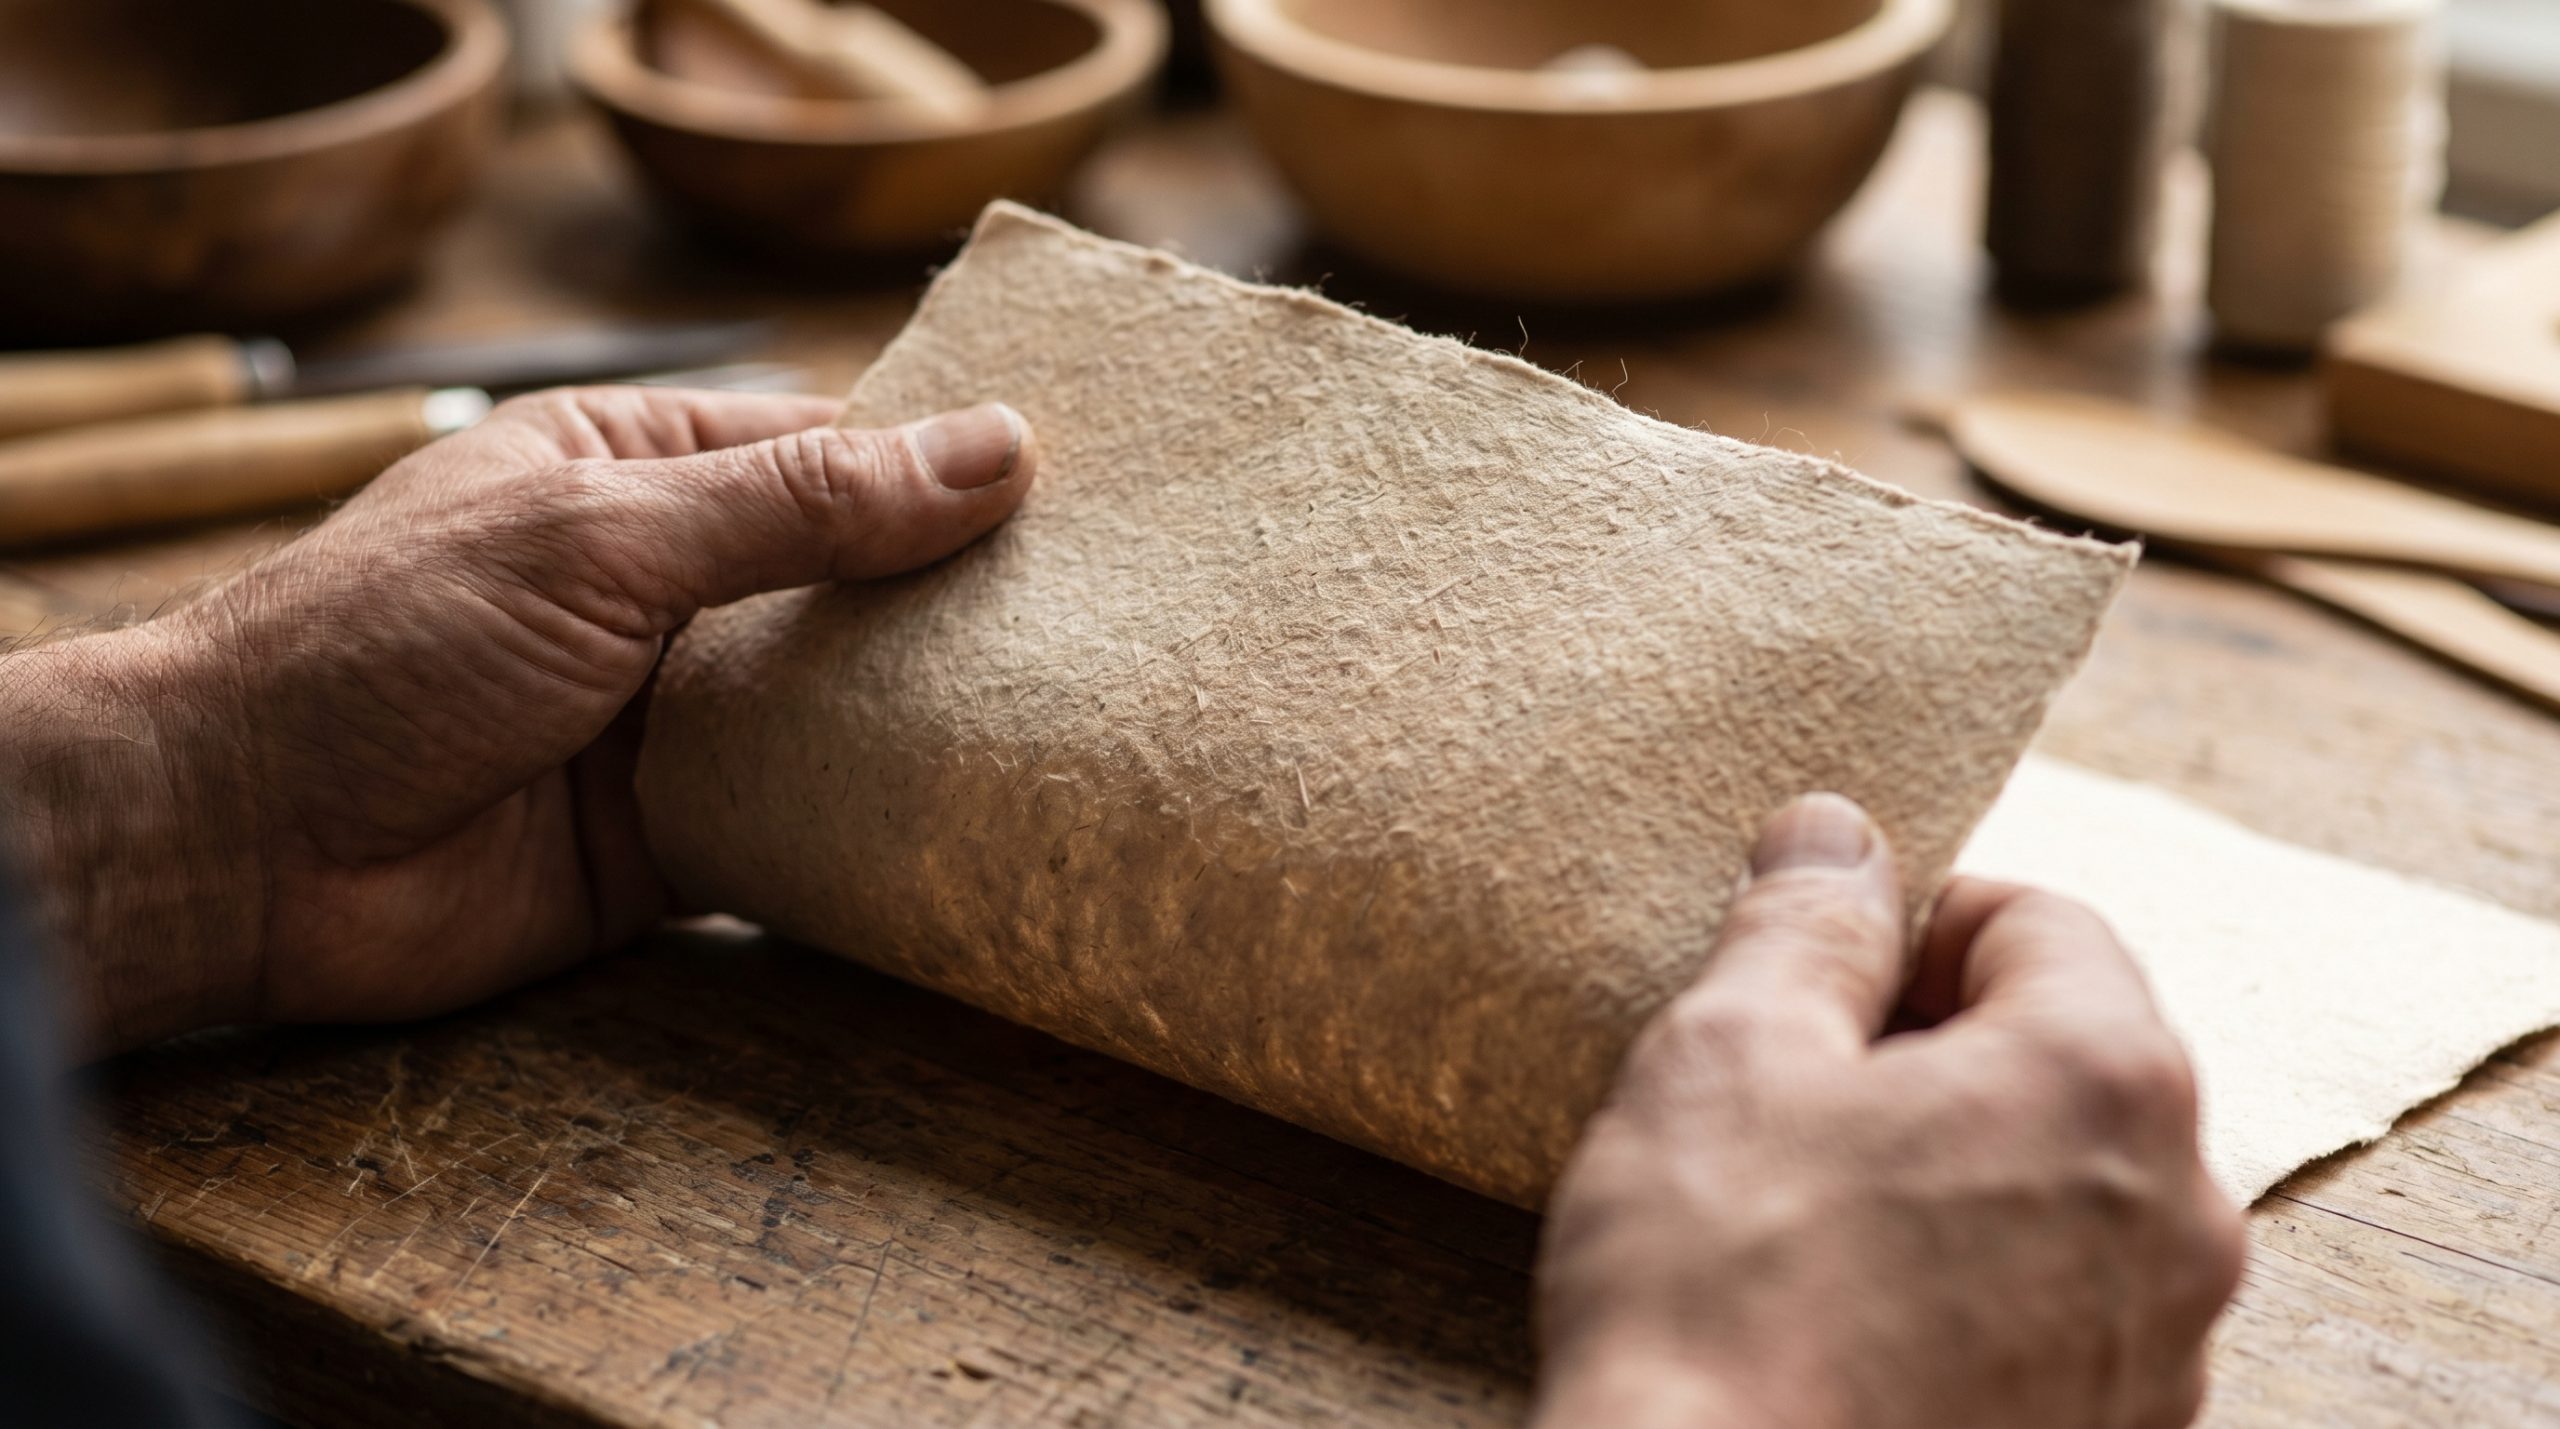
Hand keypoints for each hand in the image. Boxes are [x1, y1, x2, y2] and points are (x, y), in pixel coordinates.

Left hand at [0, 386, 1035, 1054]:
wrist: (247, 848)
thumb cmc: (392, 647)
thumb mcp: (604, 538)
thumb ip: (799, 504)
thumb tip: (994, 448)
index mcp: (635, 473)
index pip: (826, 446)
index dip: (946, 464)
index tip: (1081, 488)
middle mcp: (666, 588)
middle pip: (851, 579)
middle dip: (960, 595)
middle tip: (1112, 609)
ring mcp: (672, 716)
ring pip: (840, 703)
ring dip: (932, 711)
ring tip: (1079, 705)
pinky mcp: (674, 838)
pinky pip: (805, 819)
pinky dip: (877, 820)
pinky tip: (977, 815)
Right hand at [1532, 795, 2244, 1428]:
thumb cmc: (1721, 1299)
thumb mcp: (1728, 1055)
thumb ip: (1804, 924)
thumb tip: (1835, 835)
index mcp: (2105, 1079)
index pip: (2038, 919)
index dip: (1909, 925)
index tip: (1813, 975)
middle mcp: (2181, 1215)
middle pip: (2068, 1057)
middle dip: (1936, 1052)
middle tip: (1793, 1097)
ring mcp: (2160, 1352)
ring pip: (2065, 1192)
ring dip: (1957, 1173)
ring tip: (1811, 1220)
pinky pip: (2058, 1315)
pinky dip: (1975, 1289)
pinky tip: (1851, 1321)